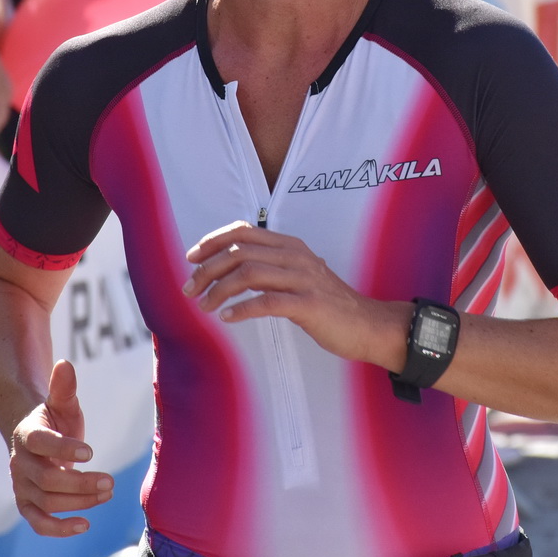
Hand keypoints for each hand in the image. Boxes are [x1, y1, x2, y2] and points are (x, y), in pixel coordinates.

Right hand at [9, 359, 112, 536]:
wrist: (36, 441)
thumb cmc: (54, 420)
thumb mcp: (62, 403)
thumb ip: (64, 387)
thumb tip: (65, 364)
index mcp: (27, 434)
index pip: (41, 444)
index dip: (63, 449)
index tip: (91, 452)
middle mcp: (20, 463)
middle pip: (46, 480)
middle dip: (80, 483)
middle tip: (111, 481)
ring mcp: (21, 486)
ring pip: (46, 501)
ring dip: (79, 502)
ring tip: (108, 492)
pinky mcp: (27, 504)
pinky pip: (37, 522)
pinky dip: (58, 528)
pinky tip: (84, 525)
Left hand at [183, 222, 407, 368]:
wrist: (367, 324)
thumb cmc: (328, 304)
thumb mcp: (298, 276)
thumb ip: (270, 267)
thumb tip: (231, 270)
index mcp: (290, 245)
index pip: (243, 231)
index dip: (213, 241)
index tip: (191, 258)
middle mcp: (295, 256)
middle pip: (240, 252)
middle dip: (208, 269)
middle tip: (190, 289)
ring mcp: (303, 279)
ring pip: (249, 273)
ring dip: (219, 290)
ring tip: (204, 306)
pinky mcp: (309, 304)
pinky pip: (268, 302)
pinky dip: (243, 308)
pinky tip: (228, 317)